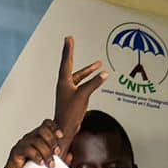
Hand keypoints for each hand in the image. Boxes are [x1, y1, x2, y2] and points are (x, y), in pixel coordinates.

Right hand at [4, 119, 62, 167]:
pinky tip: (40, 163)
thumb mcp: (49, 162)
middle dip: (52, 141)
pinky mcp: (17, 151)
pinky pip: (28, 149)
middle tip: (57, 153)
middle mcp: (30, 137)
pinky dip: (36, 156)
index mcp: (38, 136)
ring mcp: (23, 143)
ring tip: (50, 164)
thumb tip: (70, 156)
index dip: (55, 127)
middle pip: (43, 130)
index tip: (62, 136)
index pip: (46, 124)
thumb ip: (60, 159)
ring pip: (37, 141)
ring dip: (46, 152)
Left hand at [53, 36, 105, 150]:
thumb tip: (104, 74)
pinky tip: (97, 78)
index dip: (68, 50)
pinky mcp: (73, 97)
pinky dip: (89, 79)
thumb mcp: (83, 95)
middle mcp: (65, 85)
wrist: (65, 128)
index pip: (66, 62)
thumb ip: (94, 84)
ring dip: (88, 70)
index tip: (68, 39)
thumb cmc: (70, 113)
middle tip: (70, 41)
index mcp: (64, 82)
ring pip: (78, 76)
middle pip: (69, 65)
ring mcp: (68, 91)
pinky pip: (82, 84)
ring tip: (98, 64)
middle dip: (71, 53)